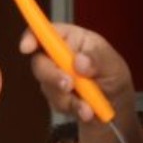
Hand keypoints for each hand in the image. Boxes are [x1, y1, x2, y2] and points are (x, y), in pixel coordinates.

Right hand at [18, 23, 135, 121]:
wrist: (116, 107)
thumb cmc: (113, 77)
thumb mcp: (114, 65)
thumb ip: (98, 60)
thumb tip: (79, 61)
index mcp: (73, 39)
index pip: (47, 32)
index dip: (32, 36)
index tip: (27, 47)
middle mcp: (60, 56)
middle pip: (40, 62)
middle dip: (52, 76)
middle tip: (68, 85)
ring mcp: (55, 77)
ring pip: (47, 86)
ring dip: (68, 98)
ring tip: (89, 106)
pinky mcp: (56, 96)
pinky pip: (56, 103)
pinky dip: (73, 108)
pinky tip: (87, 111)